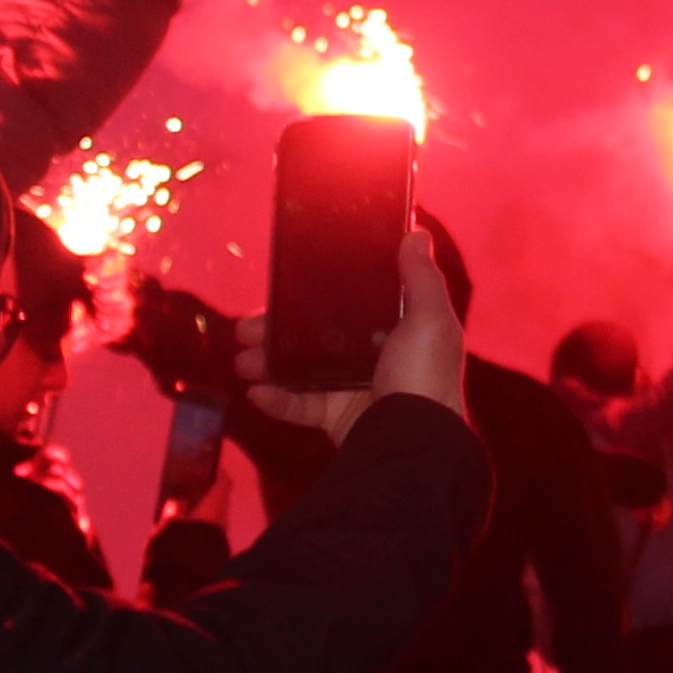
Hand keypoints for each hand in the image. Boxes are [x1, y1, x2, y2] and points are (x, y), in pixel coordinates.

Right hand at [241, 225, 468, 434]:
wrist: (413, 440)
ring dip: (266, 363)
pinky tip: (255, 392)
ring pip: (299, 370)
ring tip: (242, 360)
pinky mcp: (336, 417)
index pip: (347, 305)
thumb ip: (421, 278)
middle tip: (244, 328)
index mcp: (395, 329)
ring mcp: (352, 388)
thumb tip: (416, 232)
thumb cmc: (423, 374)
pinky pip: (298, 406)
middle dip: (275, 331)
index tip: (282, 285)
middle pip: (315, 337)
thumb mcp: (430, 319)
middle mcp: (373, 356)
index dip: (314, 296)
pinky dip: (275, 399)